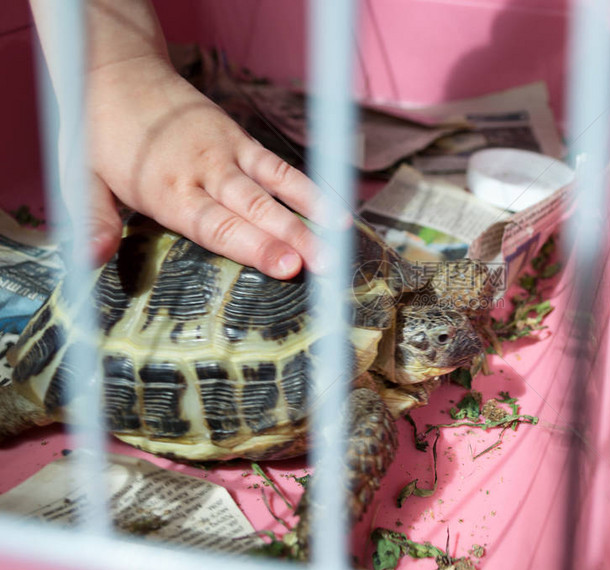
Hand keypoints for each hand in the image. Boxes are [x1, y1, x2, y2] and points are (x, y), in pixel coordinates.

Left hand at [86, 54, 330, 278]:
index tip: (286, 267)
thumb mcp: (80, 179)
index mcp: (165, 190)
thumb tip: (86, 262)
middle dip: (291, 238)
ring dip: (308, 215)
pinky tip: (333, 210)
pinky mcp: (238, 138)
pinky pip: (278, 166)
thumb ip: (93, 222)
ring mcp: (225, 152)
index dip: (254, 247)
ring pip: (273, 188)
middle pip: (254, 209)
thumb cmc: (99, 133)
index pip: (217, 227)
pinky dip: (307, 187)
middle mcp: (201, 171)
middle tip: (323, 265)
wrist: (116, 72)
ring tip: (339, 240)